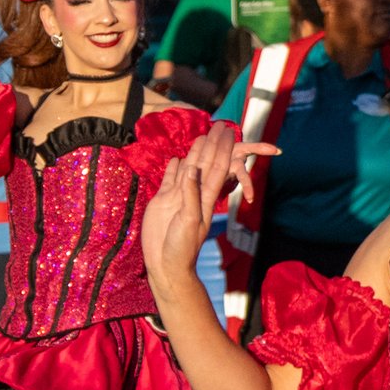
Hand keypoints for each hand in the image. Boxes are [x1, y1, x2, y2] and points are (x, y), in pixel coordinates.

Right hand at [142, 126, 268, 286]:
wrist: (166, 264)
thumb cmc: (181, 247)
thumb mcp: (188, 220)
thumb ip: (190, 194)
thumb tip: (190, 168)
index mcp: (205, 197)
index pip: (216, 168)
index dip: (222, 150)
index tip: (227, 132)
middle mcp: (193, 193)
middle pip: (205, 163)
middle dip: (213, 145)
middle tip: (220, 125)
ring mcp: (178, 196)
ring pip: (188, 168)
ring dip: (195, 152)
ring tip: (201, 135)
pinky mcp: (163, 201)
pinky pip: (169, 180)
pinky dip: (173, 168)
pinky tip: (176, 158)